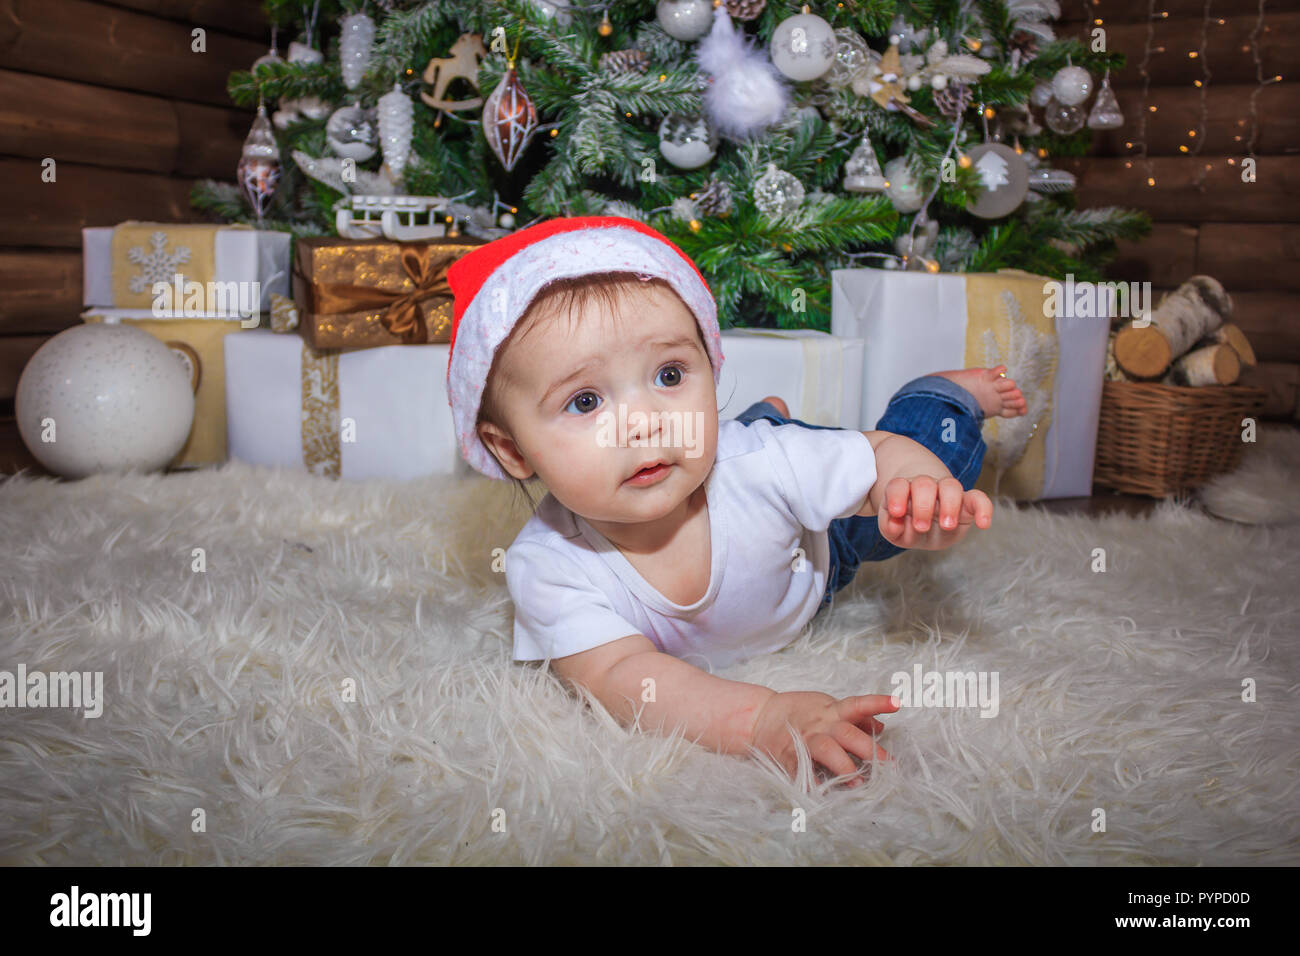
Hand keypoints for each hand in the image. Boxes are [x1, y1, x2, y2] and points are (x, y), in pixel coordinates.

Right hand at [749, 691, 898, 787]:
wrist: (759, 718)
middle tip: (890, 766)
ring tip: (858, 782)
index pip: (857, 704)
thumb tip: (882, 727)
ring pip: (827, 751)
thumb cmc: (799, 712)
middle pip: (848, 734)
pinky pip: (804, 773)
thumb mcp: (827, 706)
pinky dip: (814, 785)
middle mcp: (820, 725)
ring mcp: (805, 742)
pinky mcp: (790, 758)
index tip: (897, 703)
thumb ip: (855, 717)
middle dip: (870, 750)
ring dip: (845, 767)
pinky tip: (825, 796)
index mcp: (831, 711)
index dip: (877, 703)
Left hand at [877, 475, 991, 550]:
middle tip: (920, 526)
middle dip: (922, 505)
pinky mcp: (966, 504)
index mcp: (904, 491)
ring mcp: (947, 495)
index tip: (896, 512)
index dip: (897, 496)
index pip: (898, 486)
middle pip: (924, 484)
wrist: (923, 520)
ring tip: (946, 525)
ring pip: (950, 486)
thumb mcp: (893, 527)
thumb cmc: (906, 523)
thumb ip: (889, 526)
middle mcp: (927, 488)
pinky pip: (978, 499)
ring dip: (948, 505)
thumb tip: (895, 523)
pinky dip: (983, 508)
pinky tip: (984, 524)